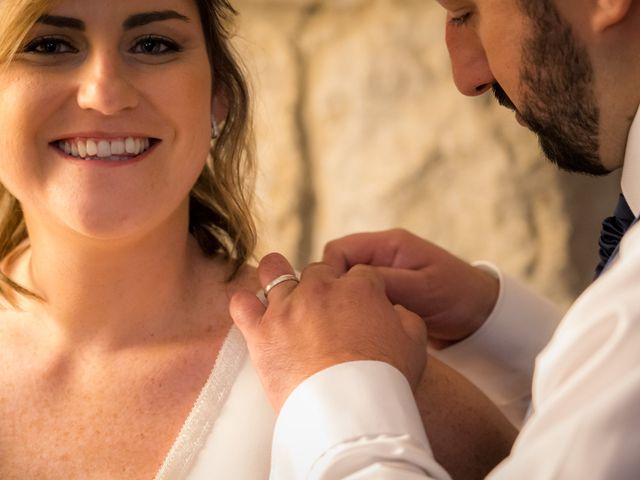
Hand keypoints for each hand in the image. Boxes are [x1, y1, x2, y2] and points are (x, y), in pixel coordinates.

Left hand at [229, 253, 427, 411]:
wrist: (349, 412)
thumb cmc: (385, 380)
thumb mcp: (415, 343)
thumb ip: (405, 316)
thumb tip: (394, 309)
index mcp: (359, 287)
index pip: (359, 274)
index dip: (359, 289)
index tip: (357, 307)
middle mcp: (320, 288)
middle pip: (318, 272)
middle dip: (323, 287)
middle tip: (324, 313)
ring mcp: (287, 307)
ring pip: (275, 272)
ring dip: (279, 280)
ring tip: (284, 298)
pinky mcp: (261, 332)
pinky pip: (242, 304)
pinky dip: (246, 306)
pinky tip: (254, 314)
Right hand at [323, 229, 498, 347]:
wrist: (481, 316)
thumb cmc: (458, 296)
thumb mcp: (422, 289)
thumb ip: (386, 282)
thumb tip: (348, 283)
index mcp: (389, 244)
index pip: (339, 250)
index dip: (329, 273)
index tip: (329, 301)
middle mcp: (381, 256)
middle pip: (338, 267)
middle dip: (333, 290)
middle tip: (332, 318)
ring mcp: (381, 276)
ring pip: (345, 286)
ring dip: (342, 304)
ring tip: (343, 326)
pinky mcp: (384, 295)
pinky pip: (357, 300)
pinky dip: (353, 313)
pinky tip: (355, 330)